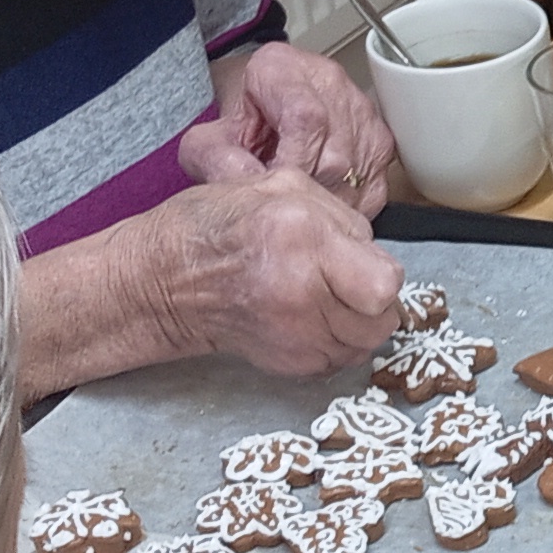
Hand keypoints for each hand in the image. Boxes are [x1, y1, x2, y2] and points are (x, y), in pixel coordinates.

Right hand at [116, 169, 402, 377]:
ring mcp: (296, 335)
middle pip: (382, 320)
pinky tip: (311, 317)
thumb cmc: (217, 227)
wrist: (167, 281)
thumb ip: (339, 216)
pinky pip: (340, 359)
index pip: (384, 284)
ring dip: (358, 323)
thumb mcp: (281, 188)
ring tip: (328, 298)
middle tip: (349, 282)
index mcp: (304, 239)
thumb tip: (371, 250)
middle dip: (375, 301)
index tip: (361, 262)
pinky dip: (335, 341)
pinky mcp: (290, 364)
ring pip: (366, 344)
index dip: (381, 272)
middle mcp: (303, 293)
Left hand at [189, 41, 392, 210]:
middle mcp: (330, 83)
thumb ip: (214, 158)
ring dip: (327, 202)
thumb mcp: (210, 138)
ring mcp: (362, 112)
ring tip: (301, 206)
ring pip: (355, 176)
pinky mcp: (381, 141)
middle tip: (283, 206)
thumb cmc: (243, 122)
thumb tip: (241, 182)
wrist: (265, 106)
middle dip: (307, 192)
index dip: (293, 163)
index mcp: (282, 69)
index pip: (306, 119)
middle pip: (334, 156)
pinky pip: (373, 188)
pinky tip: (324, 203)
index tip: (275, 186)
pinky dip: (348, 205)